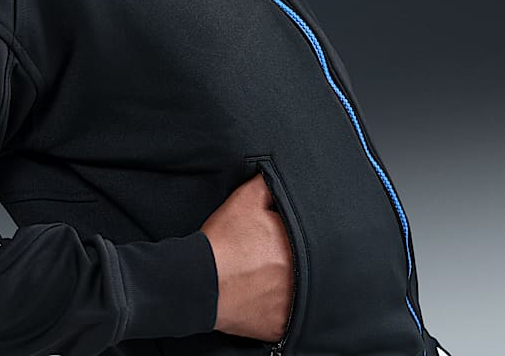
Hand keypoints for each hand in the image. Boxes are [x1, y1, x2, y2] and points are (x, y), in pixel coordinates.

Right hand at [199, 172, 293, 340]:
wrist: (199, 281)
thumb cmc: (222, 242)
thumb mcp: (244, 200)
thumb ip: (267, 184)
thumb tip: (277, 176)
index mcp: (299, 244)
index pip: (305, 236)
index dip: (288, 233)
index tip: (273, 236)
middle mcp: (301, 278)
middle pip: (302, 265)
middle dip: (288, 259)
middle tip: (266, 256)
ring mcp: (292, 306)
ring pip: (297, 292)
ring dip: (285, 284)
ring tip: (263, 276)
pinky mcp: (279, 327)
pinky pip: (284, 316)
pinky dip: (274, 308)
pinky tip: (260, 296)